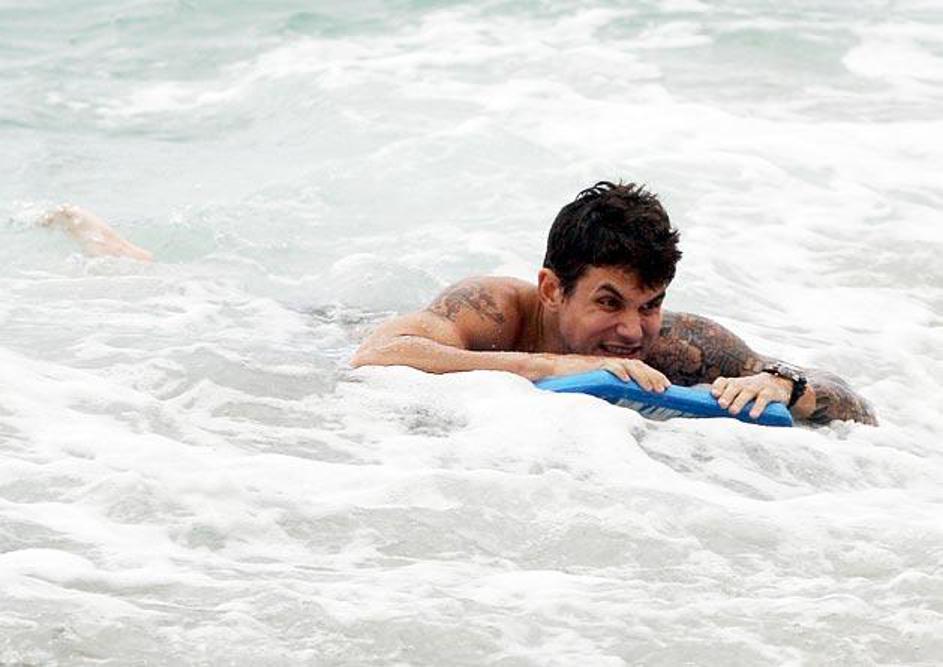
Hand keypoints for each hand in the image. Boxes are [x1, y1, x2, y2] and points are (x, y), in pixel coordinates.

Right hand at [547, 355, 670, 392]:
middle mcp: (609, 364)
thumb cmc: (570, 382)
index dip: (653, 376)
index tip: (666, 387)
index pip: (638, 369)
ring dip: (642, 376)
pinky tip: (626, 380)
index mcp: (612, 369)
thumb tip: (623, 411)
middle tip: (665, 389)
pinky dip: (618, 371)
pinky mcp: (590, 366)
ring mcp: (600, 364)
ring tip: (652, 388)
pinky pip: (608, 367)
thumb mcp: (594, 390)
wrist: (548, 373)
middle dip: (653, 377)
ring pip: (628, 366)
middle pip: (638, 366)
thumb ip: (608, 395)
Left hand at [711, 372, 791, 418]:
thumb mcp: (741, 397)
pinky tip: (753, 415)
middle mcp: (745, 383)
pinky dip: (758, 406)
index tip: (714, 394)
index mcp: (735, 383)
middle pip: (735, 386)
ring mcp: (758, 386)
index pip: (724, 381)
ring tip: (732, 411)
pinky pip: (764, 398)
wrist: (779, 385)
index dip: (718, 386)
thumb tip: (710, 417)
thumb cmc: (753, 396)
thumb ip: (729, 405)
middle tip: (721, 405)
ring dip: (739, 401)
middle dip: (727, 395)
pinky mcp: (770, 392)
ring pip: (748, 391)